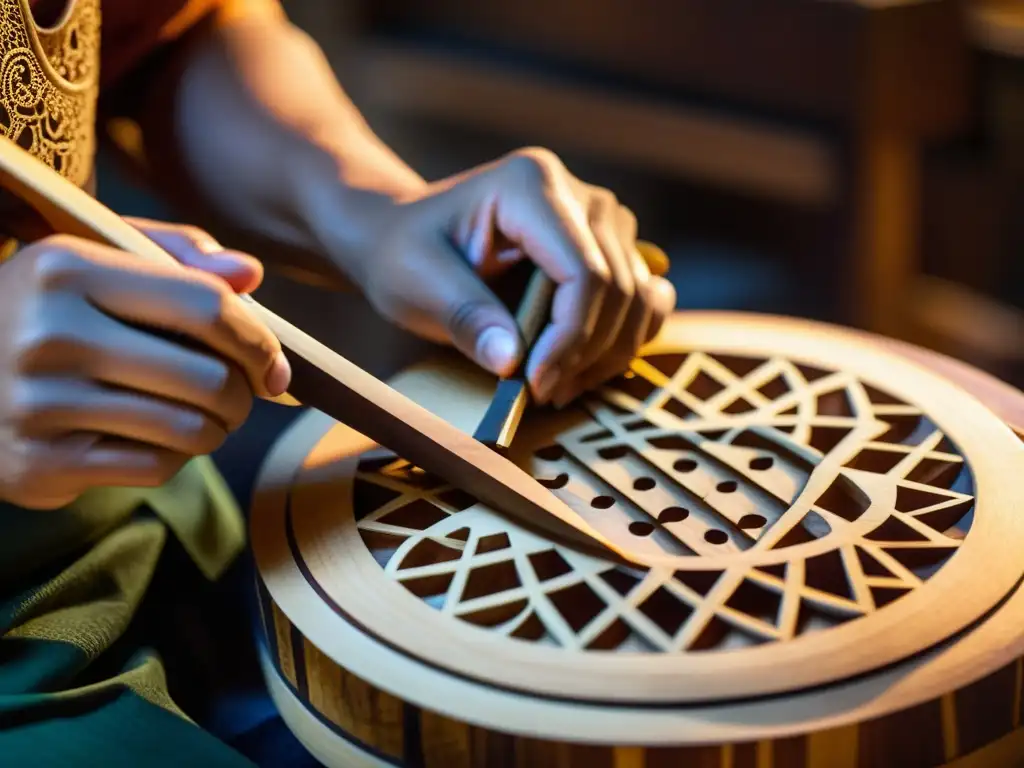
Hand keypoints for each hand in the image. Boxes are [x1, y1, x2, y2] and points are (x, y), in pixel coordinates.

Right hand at [0, 219, 288, 508]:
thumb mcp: (94, 258)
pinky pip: (155, 467)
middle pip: (208, 378)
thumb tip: (250, 273)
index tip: (275, 362)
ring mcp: (40, 404)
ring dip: (217, 428)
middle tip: (241, 393)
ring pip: (190, 430)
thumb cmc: (44, 311)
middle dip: (245, 393)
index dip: (258, 339)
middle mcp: (49, 335)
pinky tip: (159, 438)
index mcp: (67, 270)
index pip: (205, 306)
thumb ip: (175, 255)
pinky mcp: (39, 463)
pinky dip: (177, 458)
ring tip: (206, 415)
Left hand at [349, 147, 675, 406]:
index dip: (570, 336)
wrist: (404, 235)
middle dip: (586, 352)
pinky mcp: (610, 246)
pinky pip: (644, 298)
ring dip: (607, 352)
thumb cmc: (404, 251)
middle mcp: (579, 193)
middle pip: (619, 286)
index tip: (536, 382)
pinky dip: (621, 339)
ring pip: (640, 296)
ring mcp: (602, 218)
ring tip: (556, 384)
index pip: (583, 271)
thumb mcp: (417, 281)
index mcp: (531, 184)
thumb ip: (465, 316)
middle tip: (541, 392)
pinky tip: (578, 365)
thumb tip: (510, 360)